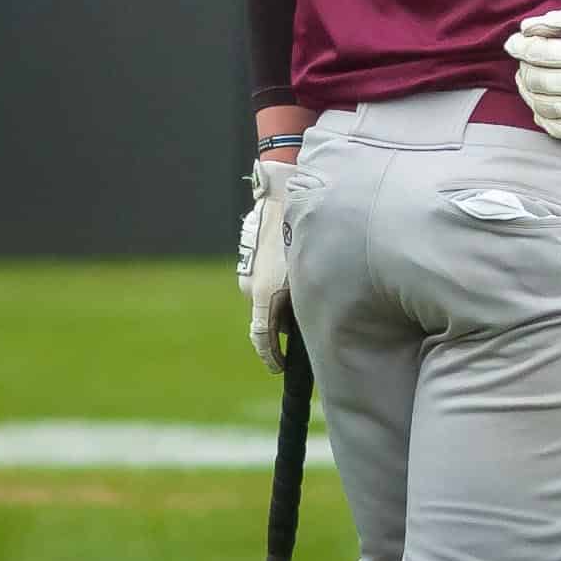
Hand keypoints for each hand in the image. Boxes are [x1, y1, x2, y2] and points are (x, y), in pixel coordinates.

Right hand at [236, 160, 294, 373]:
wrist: (280, 194)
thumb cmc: (300, 234)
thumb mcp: (308, 272)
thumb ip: (306, 299)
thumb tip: (312, 314)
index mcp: (264, 295)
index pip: (262, 338)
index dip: (270, 356)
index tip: (279, 366)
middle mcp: (251, 285)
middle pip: (268, 313)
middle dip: (284, 315)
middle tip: (306, 307)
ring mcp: (248, 268)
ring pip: (267, 290)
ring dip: (281, 290)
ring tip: (302, 272)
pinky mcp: (249, 253)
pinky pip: (264, 271)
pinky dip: (276, 272)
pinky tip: (292, 254)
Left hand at [504, 0, 560, 142]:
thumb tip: (526, 27)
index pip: (540, 54)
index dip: (520, 47)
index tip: (513, 43)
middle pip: (540, 83)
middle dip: (524, 71)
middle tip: (524, 62)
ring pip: (550, 109)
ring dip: (531, 96)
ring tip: (529, 83)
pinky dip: (551, 125)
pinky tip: (542, 112)